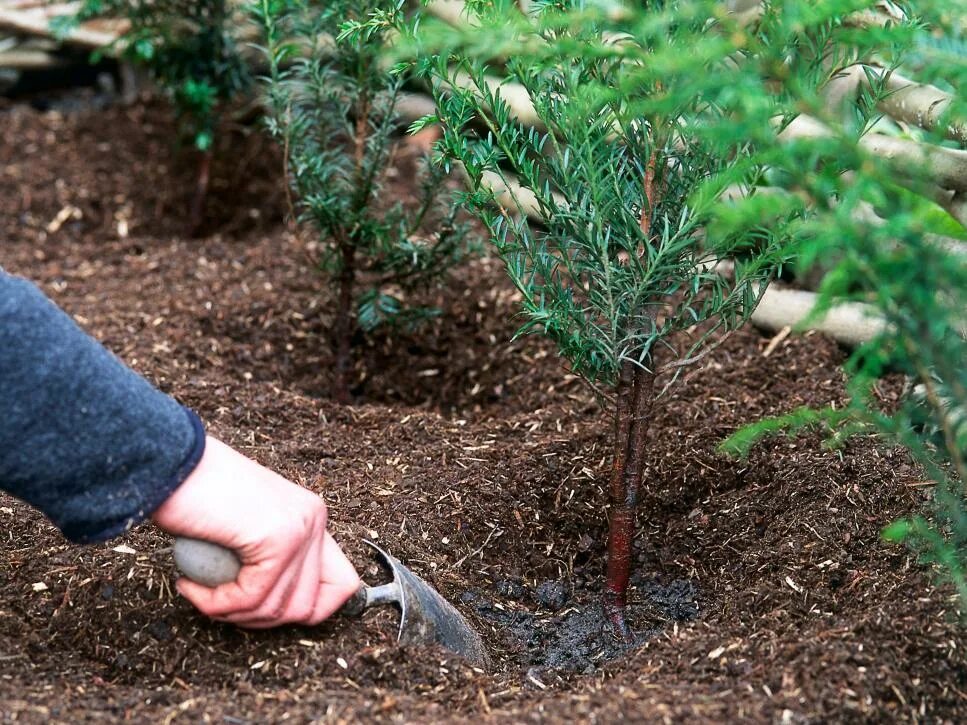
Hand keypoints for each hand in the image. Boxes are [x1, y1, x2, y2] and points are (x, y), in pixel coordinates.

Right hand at [151, 436, 360, 627]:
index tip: (262, 609)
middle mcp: (315, 520)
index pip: (342, 585)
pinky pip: (252, 597)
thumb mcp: (245, 527)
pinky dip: (217, 604)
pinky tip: (191, 587)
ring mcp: (301, 528)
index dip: (309, 611)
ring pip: (278, 609)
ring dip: (232, 613)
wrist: (170, 462)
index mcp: (312, 516)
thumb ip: (271, 558)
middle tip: (220, 603)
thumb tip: (284, 609)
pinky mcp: (278, 537)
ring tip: (200, 593)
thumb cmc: (194, 494)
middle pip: (308, 607)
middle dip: (258, 619)